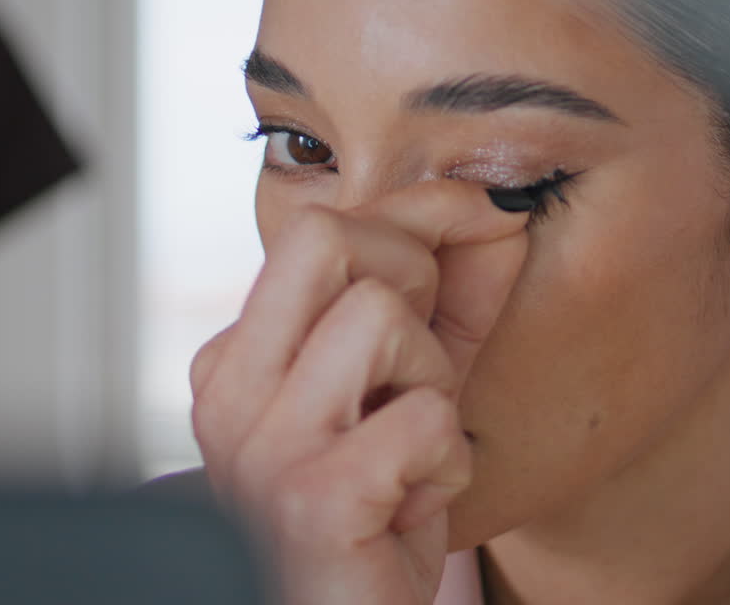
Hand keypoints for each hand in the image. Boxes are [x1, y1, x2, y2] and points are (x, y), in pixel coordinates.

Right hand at [190, 181, 529, 604]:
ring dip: (432, 383)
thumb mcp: (412, 390)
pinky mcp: (314, 498)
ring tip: (408, 448)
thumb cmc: (375, 521)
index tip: (468, 258)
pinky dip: (447, 462)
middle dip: (409, 276)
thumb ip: (449, 301)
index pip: (321, 230)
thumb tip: (497, 208)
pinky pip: (425, 417)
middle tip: (414, 364)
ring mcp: (264, 444)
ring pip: (380, 314)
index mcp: (239, 359)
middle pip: (325, 235)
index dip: (420, 229)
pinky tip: (411, 504)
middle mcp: (232, 390)